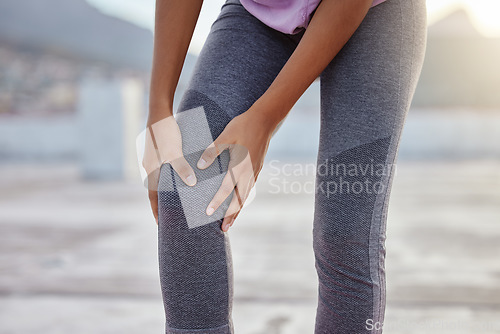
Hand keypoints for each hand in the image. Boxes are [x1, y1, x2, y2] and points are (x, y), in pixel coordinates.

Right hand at [142, 115, 196, 223]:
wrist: (159, 111)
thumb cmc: (165, 131)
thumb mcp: (173, 151)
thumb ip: (181, 167)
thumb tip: (191, 183)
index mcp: (151, 170)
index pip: (153, 197)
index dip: (157, 212)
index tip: (161, 226)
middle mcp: (151, 167)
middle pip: (157, 191)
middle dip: (163, 205)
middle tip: (171, 219)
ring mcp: (155, 160)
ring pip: (162, 181)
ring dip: (168, 192)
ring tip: (178, 203)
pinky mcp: (161, 153)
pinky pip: (166, 171)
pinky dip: (172, 179)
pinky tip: (181, 181)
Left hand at [197, 109, 275, 231]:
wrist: (265, 119)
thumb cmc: (243, 125)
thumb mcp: (226, 136)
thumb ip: (213, 151)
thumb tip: (200, 166)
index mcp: (240, 166)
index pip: (226, 189)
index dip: (217, 202)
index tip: (208, 213)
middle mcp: (249, 173)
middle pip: (240, 200)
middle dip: (231, 215)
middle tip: (224, 229)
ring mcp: (255, 171)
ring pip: (246, 195)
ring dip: (239, 209)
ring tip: (231, 220)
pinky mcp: (258, 167)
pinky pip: (250, 188)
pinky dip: (244, 198)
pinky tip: (240, 200)